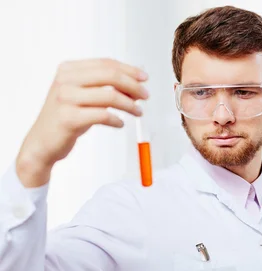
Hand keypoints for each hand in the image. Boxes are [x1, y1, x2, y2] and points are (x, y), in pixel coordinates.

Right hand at [16, 58, 148, 186]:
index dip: (129, 70)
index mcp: (69, 70)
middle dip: (133, 86)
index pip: (106, 63)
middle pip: (110, 76)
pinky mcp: (69, 118)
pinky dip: (117, 120)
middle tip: (145, 96)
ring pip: (110, 96)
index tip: (144, 78)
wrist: (42, 142)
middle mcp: (65, 80)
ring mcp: (65, 99)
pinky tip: (120, 123)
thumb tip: (135, 84)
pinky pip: (103, 116)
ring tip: (138, 112)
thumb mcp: (82, 95)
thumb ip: (103, 86)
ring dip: (130, 105)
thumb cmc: (66, 117)